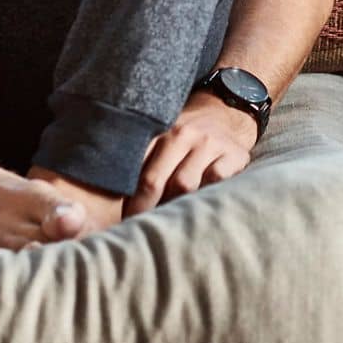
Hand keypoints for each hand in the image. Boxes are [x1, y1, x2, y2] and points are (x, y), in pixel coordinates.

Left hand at [122, 88, 259, 217]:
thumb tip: (109, 200)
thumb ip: (141, 160)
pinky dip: (204, 196)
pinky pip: (214, 181)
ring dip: (172, 206)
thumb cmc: (185, 137)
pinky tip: (197, 205)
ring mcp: (208, 143)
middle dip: (142, 208)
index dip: (124, 197)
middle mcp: (183, 133)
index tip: (115, 217)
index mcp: (159, 131)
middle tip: (134, 229)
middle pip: (154, 180)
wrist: (227, 113)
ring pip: (184, 184)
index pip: (134, 167)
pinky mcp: (233, 154)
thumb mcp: (162, 137)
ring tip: (164, 223)